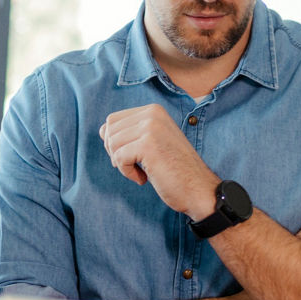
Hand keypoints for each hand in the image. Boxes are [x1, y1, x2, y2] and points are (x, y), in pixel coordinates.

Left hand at [99, 104, 216, 214]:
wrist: (198, 189)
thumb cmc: (173, 170)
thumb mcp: (152, 142)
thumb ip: (131, 132)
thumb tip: (102, 130)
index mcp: (154, 110)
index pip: (113, 120)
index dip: (115, 142)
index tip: (134, 156)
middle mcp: (152, 113)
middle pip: (109, 130)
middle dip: (116, 152)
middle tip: (136, 166)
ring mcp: (151, 127)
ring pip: (112, 144)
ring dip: (122, 164)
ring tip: (142, 172)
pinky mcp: (148, 145)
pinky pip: (119, 158)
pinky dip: (127, 173)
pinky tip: (144, 178)